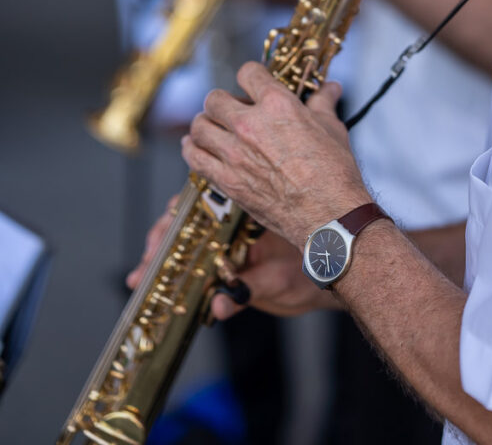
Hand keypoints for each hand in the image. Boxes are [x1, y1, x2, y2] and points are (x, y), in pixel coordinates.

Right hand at [125, 197, 333, 319]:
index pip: (206, 202)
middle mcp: (237, 217)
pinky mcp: (229, 258)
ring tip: (141, 274)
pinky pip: (196, 258)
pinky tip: (150, 281)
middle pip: (190, 218)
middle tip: (146, 261)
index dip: (180, 216)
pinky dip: (172, 270)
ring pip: (188, 235)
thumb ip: (250, 289)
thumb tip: (217, 304)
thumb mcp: (281, 280)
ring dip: (163, 253)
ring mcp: (231, 236)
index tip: (162, 231)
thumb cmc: (314, 268)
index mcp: (250, 208)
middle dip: (163, 238)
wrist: (334, 273)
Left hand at [182, 61, 371, 248]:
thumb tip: (331, 88)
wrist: (328, 215)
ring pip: (199, 126)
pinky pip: (194, 157)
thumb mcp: (332, 128)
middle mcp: (250, 125)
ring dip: (205, 124)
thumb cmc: (333, 173)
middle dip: (223, 102)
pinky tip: (198, 148)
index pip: (248, 73)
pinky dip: (193, 149)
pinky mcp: (226, 180)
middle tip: (232, 112)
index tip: (252, 85)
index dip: (250, 76)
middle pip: (214, 99)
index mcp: (277, 105)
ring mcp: (234, 153)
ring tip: (213, 129)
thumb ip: (324, 103)